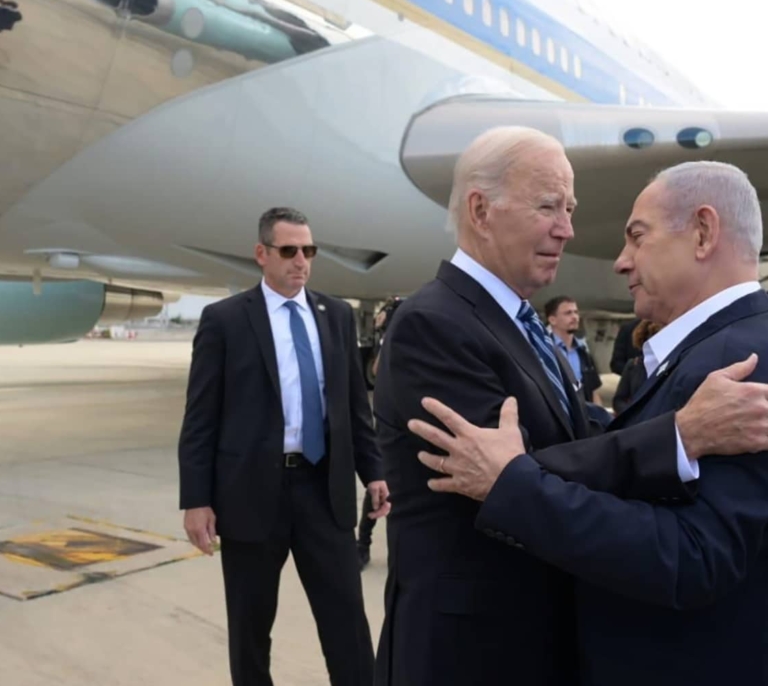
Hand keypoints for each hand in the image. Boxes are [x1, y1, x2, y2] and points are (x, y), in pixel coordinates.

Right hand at [184, 506, 216, 554]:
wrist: (195, 502)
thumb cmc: (205, 509)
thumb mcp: (212, 520)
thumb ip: (212, 531)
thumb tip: (213, 542)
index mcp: (200, 530)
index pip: (203, 544)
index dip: (207, 550)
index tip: (211, 554)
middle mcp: (192, 531)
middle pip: (197, 544)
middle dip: (203, 549)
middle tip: (208, 552)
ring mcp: (188, 529)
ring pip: (192, 541)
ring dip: (198, 545)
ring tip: (204, 547)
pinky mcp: (185, 526)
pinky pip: (189, 537)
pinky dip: (194, 540)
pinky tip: (198, 540)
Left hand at [366, 480, 390, 517]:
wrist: (374, 480)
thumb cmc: (375, 483)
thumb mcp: (374, 490)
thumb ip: (375, 499)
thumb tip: (376, 508)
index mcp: (386, 497)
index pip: (386, 508)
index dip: (380, 512)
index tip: (373, 514)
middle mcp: (386, 500)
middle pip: (384, 511)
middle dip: (377, 514)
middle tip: (370, 516)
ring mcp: (383, 501)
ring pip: (382, 511)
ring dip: (376, 514)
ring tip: (369, 515)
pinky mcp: (380, 502)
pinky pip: (379, 509)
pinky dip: (376, 512)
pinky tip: (371, 513)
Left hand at [408, 397, 523, 500]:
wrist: (512, 483)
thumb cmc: (511, 456)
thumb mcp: (511, 431)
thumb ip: (508, 414)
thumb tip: (511, 399)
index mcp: (469, 435)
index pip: (449, 417)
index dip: (436, 408)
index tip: (424, 401)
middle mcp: (459, 450)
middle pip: (435, 437)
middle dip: (421, 429)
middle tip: (410, 424)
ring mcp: (458, 468)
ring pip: (436, 462)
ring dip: (426, 458)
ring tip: (419, 455)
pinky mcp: (460, 484)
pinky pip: (444, 485)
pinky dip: (436, 484)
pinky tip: (430, 484)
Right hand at [677, 354, 767, 458]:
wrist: (692, 430)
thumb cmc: (703, 403)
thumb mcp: (716, 379)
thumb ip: (740, 368)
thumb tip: (754, 357)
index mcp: (753, 390)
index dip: (767, 395)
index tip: (762, 400)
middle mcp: (761, 407)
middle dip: (767, 409)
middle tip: (754, 411)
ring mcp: (761, 426)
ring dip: (767, 423)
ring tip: (757, 423)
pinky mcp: (759, 443)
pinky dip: (766, 438)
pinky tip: (758, 435)